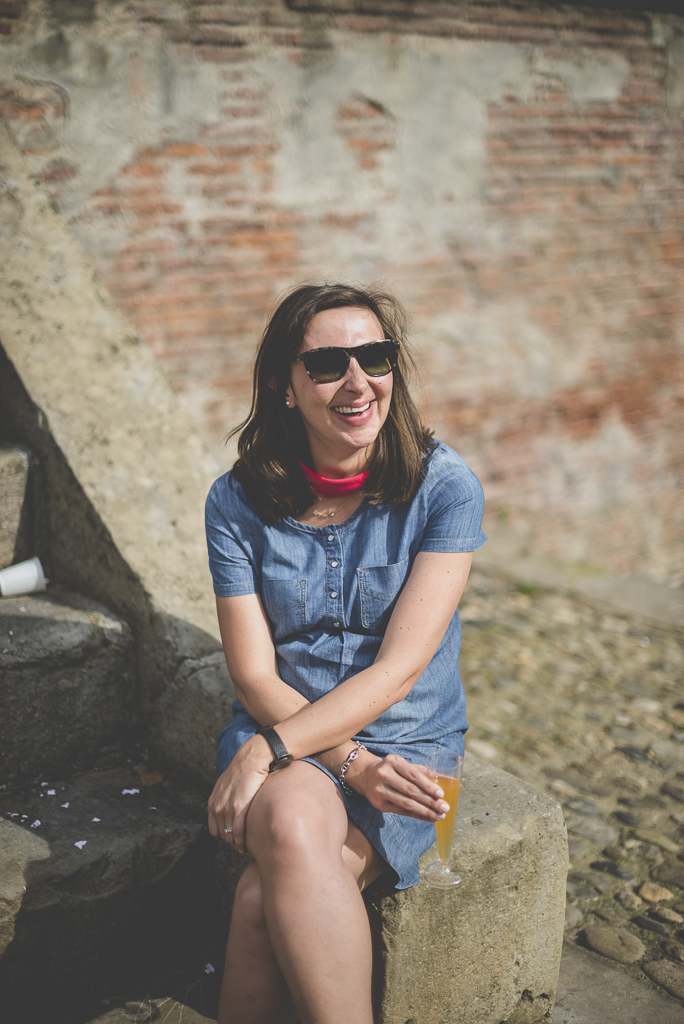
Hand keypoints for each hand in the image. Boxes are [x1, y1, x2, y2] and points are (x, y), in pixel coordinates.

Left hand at [207, 735, 270, 852]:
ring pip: (230, 835)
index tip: (234, 840)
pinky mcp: (239, 808)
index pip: (214, 830)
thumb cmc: (244, 771)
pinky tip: (248, 844)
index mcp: (212, 802)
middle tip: (242, 847)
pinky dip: (243, 841)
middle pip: (222, 835)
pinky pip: (239, 831)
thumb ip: (225, 799)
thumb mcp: (227, 785)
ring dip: (238, 844)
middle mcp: (217, 806)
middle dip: (232, 843)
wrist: (252, 759)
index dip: (224, 837)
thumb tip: (231, 810)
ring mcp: (227, 808)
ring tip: (245, 848)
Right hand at [349, 752, 449, 821]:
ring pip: (406, 804)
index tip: (441, 794)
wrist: (367, 776)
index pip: (413, 775)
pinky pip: (402, 812)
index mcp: (393, 762)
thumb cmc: (393, 770)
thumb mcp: (406, 765)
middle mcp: (384, 775)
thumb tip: (450, 780)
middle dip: (430, 801)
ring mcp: (380, 790)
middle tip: (445, 808)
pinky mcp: (379, 805)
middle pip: (410, 791)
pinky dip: (417, 816)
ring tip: (439, 816)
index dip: (428, 785)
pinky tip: (428, 817)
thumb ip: (426, 772)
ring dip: (425, 811)